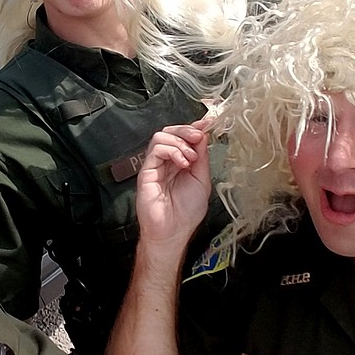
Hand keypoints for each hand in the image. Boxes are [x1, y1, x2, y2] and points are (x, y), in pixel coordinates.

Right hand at [136, 122, 211, 246]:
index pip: (183, 137)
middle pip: (170, 132)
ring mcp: (155, 166)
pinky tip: (182, 163)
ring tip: (191, 158)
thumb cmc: (186, 212)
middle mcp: (165, 162)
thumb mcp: (202, 180)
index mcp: (179, 162)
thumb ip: (201, 158)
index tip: (208, 122)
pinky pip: (155, 150)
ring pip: (161, 136)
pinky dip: (172, 151)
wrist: (173, 232)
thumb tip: (203, 135)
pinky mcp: (146, 172)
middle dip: (186, 130)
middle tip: (198, 136)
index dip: (194, 127)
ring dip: (180, 142)